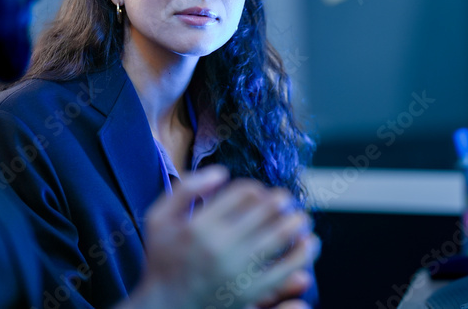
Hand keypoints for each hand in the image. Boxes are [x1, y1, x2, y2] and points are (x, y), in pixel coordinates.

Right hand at [124, 166, 319, 308]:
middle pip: (267, 209)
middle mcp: (220, 246)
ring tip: (301, 218)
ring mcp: (238, 270)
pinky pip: (287, 267)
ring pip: (282, 233)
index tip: (258, 194)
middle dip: (281, 200)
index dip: (256, 188)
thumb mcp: (159, 218)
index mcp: (200, 225)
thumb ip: (185, 188)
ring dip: (297, 220)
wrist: (166, 307)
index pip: (243, 193)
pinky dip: (304, 252)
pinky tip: (309, 243)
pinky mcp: (251, 291)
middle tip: (286, 200)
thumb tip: (222, 172)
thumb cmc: (163, 260)